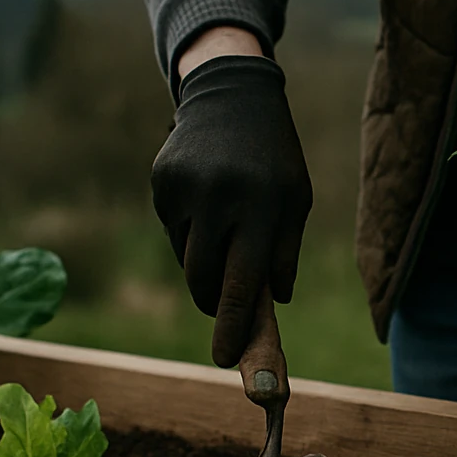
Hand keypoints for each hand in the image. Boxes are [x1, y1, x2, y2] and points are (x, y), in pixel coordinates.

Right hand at [151, 53, 311, 367]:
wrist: (231, 95)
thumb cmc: (274, 159)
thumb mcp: (296, 201)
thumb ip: (285, 255)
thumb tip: (273, 305)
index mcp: (263, 206)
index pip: (244, 283)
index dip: (234, 327)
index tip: (225, 361)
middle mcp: (220, 198)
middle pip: (205, 281)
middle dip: (216, 302)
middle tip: (226, 306)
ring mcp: (184, 190)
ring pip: (187, 259)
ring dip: (205, 264)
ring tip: (225, 231)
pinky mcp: (161, 184)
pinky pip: (173, 233)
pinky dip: (190, 233)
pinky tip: (206, 201)